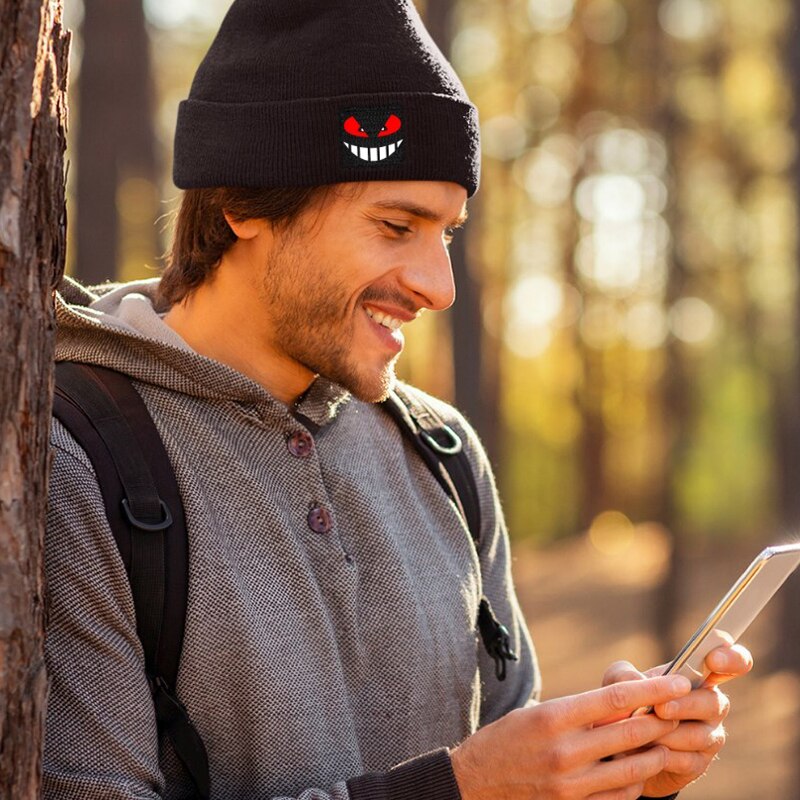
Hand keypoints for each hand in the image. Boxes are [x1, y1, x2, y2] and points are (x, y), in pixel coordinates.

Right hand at [450, 674, 691, 799]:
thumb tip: (624, 706)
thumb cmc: (508, 739)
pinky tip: (638, 769)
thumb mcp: (538, 713)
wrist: (478, 782)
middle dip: (662, 720)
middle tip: (681, 709)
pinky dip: (636, 782)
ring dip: (656, 753)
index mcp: (553, 718)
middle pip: (631, 732)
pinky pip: (620, 797)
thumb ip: (579, 712)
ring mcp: (571, 785)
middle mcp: (564, 752)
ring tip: (664, 740)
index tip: (677, 682)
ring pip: (633, 768)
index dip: (652, 690)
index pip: (615, 699)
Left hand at [602, 643, 752, 796]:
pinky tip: (647, 751)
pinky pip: (689, 760)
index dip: (731, 658)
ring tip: (644, 732)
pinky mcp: (699, 762)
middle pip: (713, 702)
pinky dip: (664, 755)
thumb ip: (623, 675)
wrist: (620, 744)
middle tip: (660, 709)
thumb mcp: (617, 682)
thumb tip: (636, 681)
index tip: (714, 659)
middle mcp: (711, 704)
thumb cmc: (626, 702)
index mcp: (698, 675)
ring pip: (700, 735)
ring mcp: (709, 735)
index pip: (732, 662)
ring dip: (669, 733)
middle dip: (685, 705)